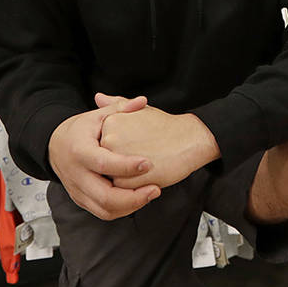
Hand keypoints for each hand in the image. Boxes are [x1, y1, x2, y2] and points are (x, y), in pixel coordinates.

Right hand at [48, 95, 161, 220]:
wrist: (54, 146)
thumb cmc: (79, 130)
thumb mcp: (97, 116)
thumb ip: (121, 108)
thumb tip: (143, 101)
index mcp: (80, 151)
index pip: (103, 163)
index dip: (126, 166)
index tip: (148, 163)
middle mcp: (77, 175)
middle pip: (104, 196)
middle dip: (133, 197)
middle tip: (156, 189)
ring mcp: (78, 191)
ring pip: (104, 209)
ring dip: (130, 206)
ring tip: (151, 193)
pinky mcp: (81, 200)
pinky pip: (103, 213)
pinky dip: (123, 210)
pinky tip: (139, 199)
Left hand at [95, 93, 220, 189]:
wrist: (189, 140)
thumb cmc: (166, 126)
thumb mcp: (139, 111)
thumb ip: (116, 105)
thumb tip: (98, 97)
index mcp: (108, 123)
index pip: (103, 144)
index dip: (122, 148)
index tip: (138, 142)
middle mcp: (108, 140)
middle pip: (105, 161)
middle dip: (122, 162)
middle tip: (144, 152)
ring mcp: (116, 159)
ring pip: (112, 177)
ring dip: (127, 175)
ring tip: (148, 160)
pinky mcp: (126, 178)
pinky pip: (122, 189)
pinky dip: (135, 185)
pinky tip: (149, 173)